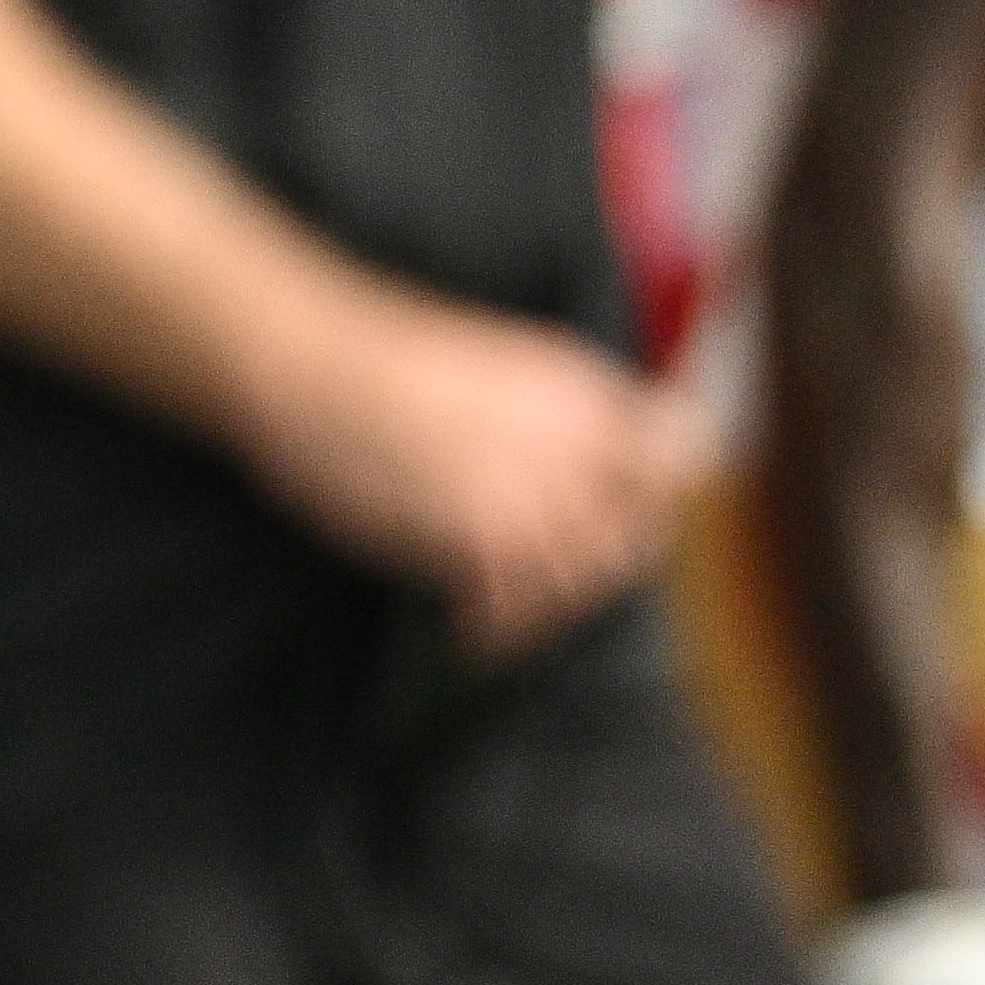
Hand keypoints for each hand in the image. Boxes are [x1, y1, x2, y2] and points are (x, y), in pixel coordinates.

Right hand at [231, 276, 699, 658]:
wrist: (306, 364)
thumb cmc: (373, 357)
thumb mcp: (494, 362)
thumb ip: (554, 414)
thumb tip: (588, 463)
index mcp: (582, 389)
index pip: (679, 455)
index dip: (650, 490)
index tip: (615, 507)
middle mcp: (577, 447)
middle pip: (633, 536)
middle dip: (596, 563)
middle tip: (545, 571)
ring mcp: (535, 497)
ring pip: (581, 583)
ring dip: (546, 602)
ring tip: (500, 603)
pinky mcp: (484, 542)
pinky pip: (518, 611)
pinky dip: (498, 628)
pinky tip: (467, 618)